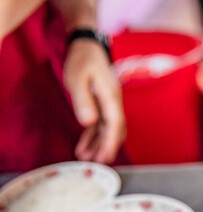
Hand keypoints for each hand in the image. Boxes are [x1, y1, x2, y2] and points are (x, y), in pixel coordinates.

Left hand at [63, 39, 125, 163]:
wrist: (87, 46)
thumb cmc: (82, 61)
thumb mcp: (77, 79)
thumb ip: (83, 101)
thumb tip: (89, 123)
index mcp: (111, 96)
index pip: (115, 124)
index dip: (110, 142)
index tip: (105, 158)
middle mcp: (114, 102)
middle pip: (115, 129)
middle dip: (107, 148)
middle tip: (97, 165)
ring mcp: (109, 103)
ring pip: (108, 129)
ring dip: (99, 144)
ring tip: (86, 160)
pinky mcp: (101, 104)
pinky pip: (100, 124)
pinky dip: (93, 136)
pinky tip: (83, 147)